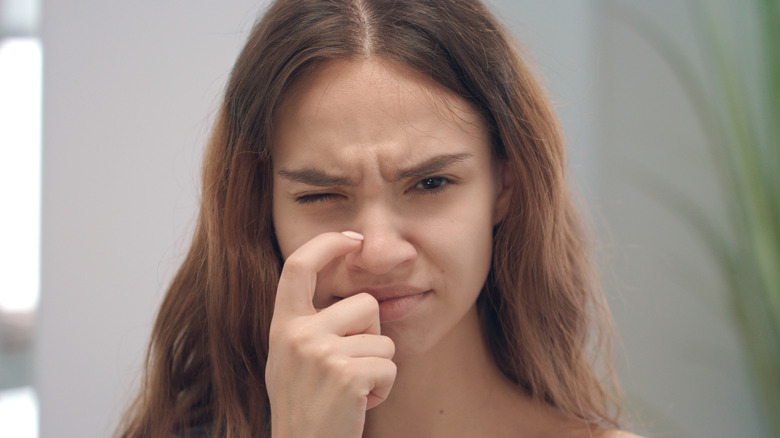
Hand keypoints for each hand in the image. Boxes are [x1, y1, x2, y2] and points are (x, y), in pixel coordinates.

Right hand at [266, 232, 396, 437]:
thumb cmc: (305, 408)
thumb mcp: (290, 360)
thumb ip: (307, 324)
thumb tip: (348, 290)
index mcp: (282, 327)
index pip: (298, 266)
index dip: (326, 244)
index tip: (352, 239)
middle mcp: (296, 334)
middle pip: (364, 304)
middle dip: (371, 336)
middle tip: (350, 370)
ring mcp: (320, 354)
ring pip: (382, 339)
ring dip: (377, 368)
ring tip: (352, 391)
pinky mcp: (346, 375)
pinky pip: (389, 366)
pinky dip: (383, 389)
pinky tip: (360, 405)